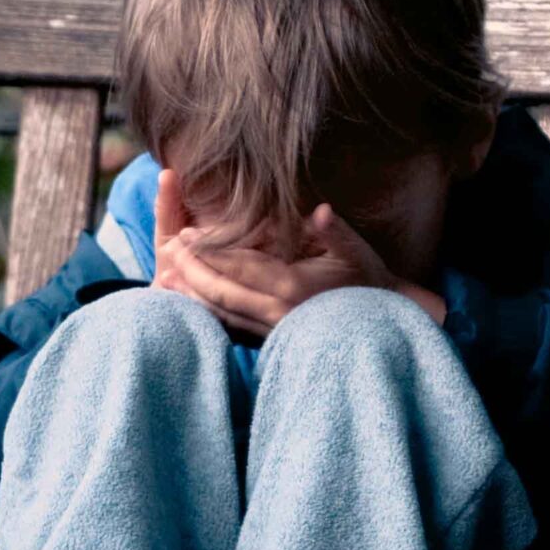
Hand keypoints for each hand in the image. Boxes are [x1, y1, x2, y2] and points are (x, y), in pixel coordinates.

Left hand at [151, 169, 445, 333]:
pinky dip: (208, 314)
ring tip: (166, 278)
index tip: (184, 234)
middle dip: (192, 270)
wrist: (383, 327)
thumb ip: (335, 231)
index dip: (209, 249)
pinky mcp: (272, 340)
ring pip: (222, 313)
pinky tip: (191, 304)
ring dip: (192, 294)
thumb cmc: (370, 282)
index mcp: (293, 286)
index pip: (241, 264)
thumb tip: (320, 210)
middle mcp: (278, 311)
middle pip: (222, 290)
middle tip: (166, 250)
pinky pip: (232, 327)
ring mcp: (273, 329)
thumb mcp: (358, 251)